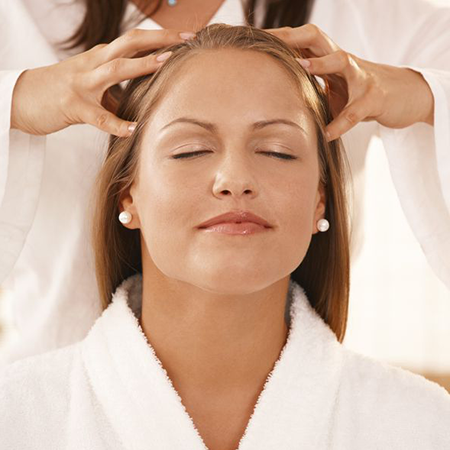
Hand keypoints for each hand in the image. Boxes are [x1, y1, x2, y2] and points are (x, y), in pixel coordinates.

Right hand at [10, 29, 195, 136]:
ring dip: (142, 65)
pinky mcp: (73, 106)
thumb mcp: (94, 82)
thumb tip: (147, 98)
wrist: (22, 97)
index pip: (135, 41)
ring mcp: (83, 83)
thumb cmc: (64, 91)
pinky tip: (134, 129)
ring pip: (115, 69)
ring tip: (167, 63)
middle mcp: (94, 63)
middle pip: (130, 43)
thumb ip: (120, 87)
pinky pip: (99, 116)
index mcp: (101, 57)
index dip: (162, 37)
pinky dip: (117, 123)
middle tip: (188, 39)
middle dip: (160, 39)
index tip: (188, 36)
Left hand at [264, 25, 434, 141]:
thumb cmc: (358, 93)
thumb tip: (273, 100)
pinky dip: (341, 123)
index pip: (300, 40)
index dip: (278, 37)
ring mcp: (360, 77)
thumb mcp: (331, 88)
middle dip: (291, 37)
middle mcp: (343, 61)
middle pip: (315, 37)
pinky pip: (356, 111)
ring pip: (340, 61)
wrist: (403, 96)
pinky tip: (327, 134)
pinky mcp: (375, 98)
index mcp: (328, 59)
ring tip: (300, 67)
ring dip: (320, 63)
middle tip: (266, 40)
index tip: (252, 39)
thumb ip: (307, 89)